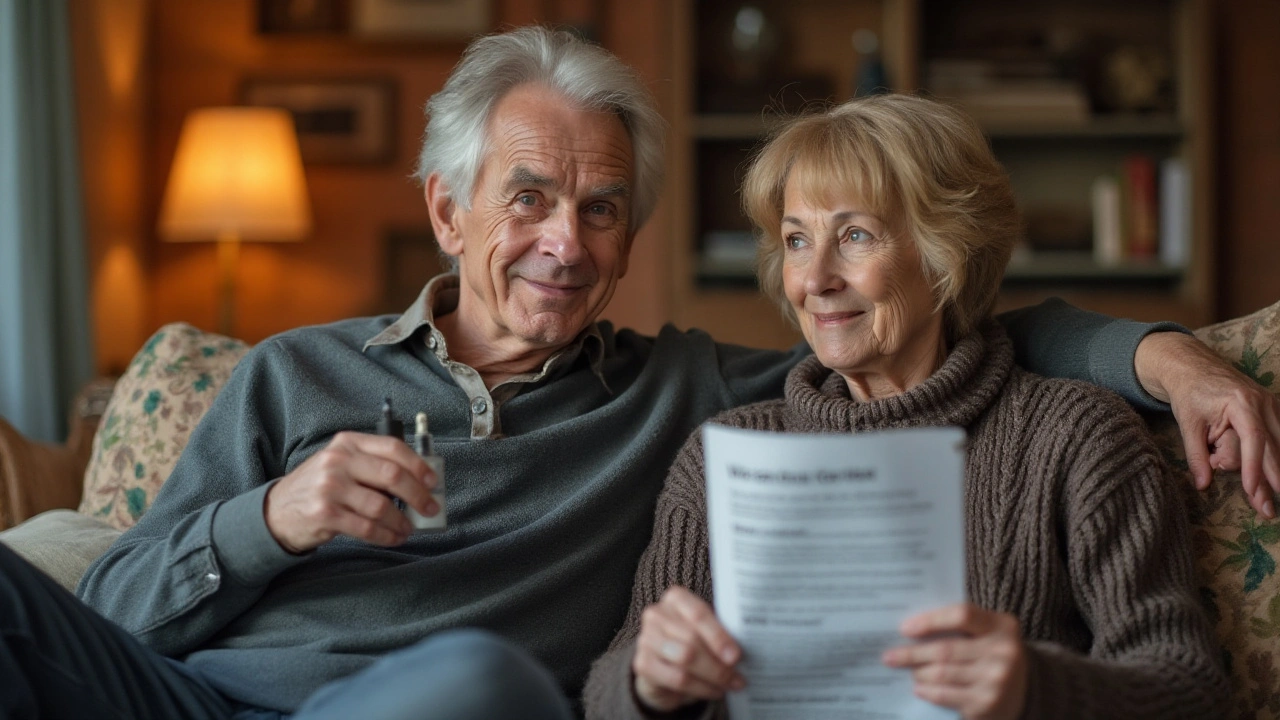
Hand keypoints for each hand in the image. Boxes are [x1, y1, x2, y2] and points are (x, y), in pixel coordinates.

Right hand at [264, 432, 437, 552]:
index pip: (392, 447)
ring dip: (401, 521)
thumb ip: (373, 466)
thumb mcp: (342, 464)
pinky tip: (393, 537)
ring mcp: (329, 487)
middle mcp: (338, 461)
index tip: (432, 481)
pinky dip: (386, 535)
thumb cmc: (319, 487)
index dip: (418, 465)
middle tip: (430, 508)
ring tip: (408, 528)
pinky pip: (367, 527)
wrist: (277, 511)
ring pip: (381, 506)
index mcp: (347, 443)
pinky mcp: (325, 514)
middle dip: (418, 495)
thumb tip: (419, 483)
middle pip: (392, 475)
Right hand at [631, 586, 744, 712]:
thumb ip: (720, 634)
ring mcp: (646, 638)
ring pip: (685, 660)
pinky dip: (700, 688)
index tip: (736, 655)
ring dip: (712, 676)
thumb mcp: (706, 631)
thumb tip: (739, 653)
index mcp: (676, 598)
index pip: (698, 614)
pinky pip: (676, 679)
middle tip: (738, 677)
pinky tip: (713, 691)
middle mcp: (657, 614)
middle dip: (719, 663)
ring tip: (729, 684)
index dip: (718, 636)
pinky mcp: (642, 663)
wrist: (663, 665)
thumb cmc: (692, 642)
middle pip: (692, 640)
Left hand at [883, 603, 1026, 719]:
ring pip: (942, 673)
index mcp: (1002, 626)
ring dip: (918, 672)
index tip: (905, 628)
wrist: (1025, 692)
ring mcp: (996, 679)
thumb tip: (912, 627)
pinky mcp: (987, 702)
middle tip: (889, 655)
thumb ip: (961, 627)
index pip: (962, 615)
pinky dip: (928, 691)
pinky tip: (918, 687)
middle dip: (912, 653)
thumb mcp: (988, 634)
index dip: (931, 620)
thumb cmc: (993, 655)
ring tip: (906, 670)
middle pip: (946, 649)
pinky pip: (946, 695)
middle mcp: (1004, 652)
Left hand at [1135, 331, 1279, 517]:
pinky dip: (1274, 455)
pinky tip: (1275, 477)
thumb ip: (1196, 455)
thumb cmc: (1189, 393)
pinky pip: (1277, 436)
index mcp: (1241, 403)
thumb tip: (1202, 484)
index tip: (1253, 491)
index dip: (1255, 468)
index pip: (1254, 440)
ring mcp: (1271, 405)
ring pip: (1277, 444)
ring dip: (1273, 472)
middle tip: (1268, 510)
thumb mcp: (1187, 423)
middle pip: (1272, 446)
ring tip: (1271, 501)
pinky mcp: (1271, 410)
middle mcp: (1262, 403)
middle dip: (1271, 481)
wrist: (1192, 366)